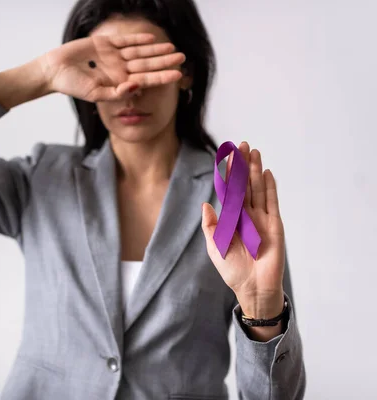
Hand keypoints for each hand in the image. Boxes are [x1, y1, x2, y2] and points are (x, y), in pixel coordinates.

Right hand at [38, 33, 184, 101]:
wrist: (54, 70)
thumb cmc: (72, 86)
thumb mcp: (96, 94)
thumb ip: (117, 93)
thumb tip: (138, 86)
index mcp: (118, 83)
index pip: (145, 80)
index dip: (162, 77)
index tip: (179, 75)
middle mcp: (118, 70)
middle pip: (146, 64)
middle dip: (164, 61)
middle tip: (182, 58)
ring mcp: (112, 56)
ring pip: (139, 52)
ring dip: (155, 49)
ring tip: (172, 47)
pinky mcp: (104, 44)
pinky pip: (125, 41)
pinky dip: (137, 39)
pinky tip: (151, 37)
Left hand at [201, 142, 285, 318]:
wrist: (253, 287)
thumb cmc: (232, 270)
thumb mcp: (215, 247)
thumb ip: (211, 226)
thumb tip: (205, 204)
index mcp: (230, 219)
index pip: (227, 191)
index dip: (227, 174)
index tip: (225, 156)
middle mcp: (245, 215)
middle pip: (243, 185)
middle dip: (242, 165)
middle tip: (241, 145)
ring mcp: (260, 218)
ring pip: (257, 189)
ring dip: (256, 170)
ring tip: (253, 152)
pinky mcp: (274, 224)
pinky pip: (271, 202)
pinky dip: (270, 187)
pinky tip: (267, 173)